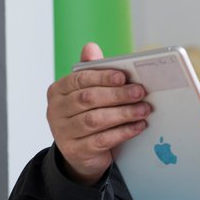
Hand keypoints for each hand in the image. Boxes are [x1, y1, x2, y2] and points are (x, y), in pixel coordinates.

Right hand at [46, 42, 150, 184]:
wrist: (81, 152)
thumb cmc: (87, 115)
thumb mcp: (88, 93)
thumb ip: (92, 72)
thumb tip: (91, 46)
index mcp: (58, 90)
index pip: (79, 80)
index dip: (102, 77)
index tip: (123, 77)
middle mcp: (56, 110)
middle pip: (88, 99)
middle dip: (117, 95)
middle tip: (140, 92)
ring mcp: (63, 132)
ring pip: (95, 120)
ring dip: (123, 114)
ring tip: (143, 110)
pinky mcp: (76, 151)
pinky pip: (102, 140)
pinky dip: (123, 132)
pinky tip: (138, 126)